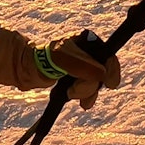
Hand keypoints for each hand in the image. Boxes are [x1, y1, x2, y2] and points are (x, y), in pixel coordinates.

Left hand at [0, 29, 121, 108]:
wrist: (32, 68)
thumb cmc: (47, 58)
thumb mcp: (65, 59)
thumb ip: (84, 65)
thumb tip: (104, 75)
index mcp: (88, 40)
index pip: (108, 56)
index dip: (112, 70)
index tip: (110, 84)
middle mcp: (89, 51)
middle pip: (103, 72)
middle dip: (90, 85)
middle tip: (74, 90)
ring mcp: (85, 64)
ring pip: (96, 82)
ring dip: (85, 92)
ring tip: (70, 94)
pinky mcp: (79, 76)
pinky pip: (90, 88)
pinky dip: (86, 96)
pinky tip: (82, 103)